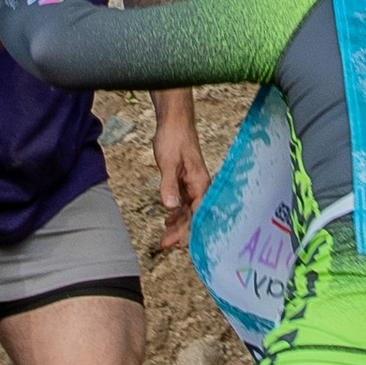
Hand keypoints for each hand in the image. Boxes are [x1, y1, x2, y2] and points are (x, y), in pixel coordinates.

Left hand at [152, 91, 210, 251]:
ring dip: (178, 222)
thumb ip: (169, 185)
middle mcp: (199, 186)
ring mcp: (193, 183)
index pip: (196, 213)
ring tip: (165, 236)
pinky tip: (168, 218)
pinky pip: (183, 200)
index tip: (175, 242)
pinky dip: (176, 211)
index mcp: (200, 183)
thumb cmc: (174, 139)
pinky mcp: (185, 179)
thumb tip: (170, 207)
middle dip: (181, 230)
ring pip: (188, 209)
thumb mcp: (168, 163)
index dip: (187, 230)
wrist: (174, 121)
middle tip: (165, 243)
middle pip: (193, 214)